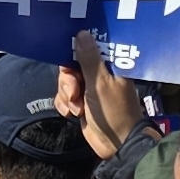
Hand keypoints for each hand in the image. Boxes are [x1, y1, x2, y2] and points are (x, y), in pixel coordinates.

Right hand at [63, 29, 143, 157]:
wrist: (116, 145)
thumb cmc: (113, 111)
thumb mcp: (99, 83)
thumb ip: (89, 59)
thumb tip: (81, 33)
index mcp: (108, 66)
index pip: (86, 49)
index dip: (74, 54)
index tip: (68, 64)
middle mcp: (98, 74)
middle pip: (70, 66)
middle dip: (68, 81)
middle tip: (75, 93)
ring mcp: (88, 89)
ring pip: (64, 82)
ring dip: (67, 96)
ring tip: (77, 109)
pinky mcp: (81, 104)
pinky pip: (63, 97)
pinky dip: (65, 105)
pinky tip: (74, 114)